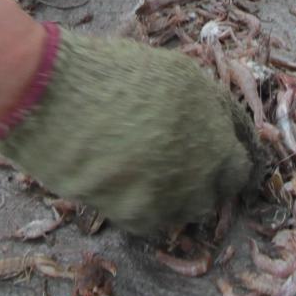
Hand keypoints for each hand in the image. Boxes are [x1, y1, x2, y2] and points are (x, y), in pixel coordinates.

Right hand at [0, 32, 259, 237]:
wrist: (51, 97)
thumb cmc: (107, 72)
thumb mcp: (172, 72)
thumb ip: (206, 105)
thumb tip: (220, 128)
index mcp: (215, 122)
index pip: (244, 155)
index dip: (233, 153)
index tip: (223, 156)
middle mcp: (204, 162)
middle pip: (224, 185)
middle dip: (211, 176)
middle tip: (184, 165)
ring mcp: (174, 192)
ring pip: (192, 208)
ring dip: (180, 196)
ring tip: (151, 175)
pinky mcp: (137, 214)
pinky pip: (156, 224)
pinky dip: (147, 210)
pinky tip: (129, 189)